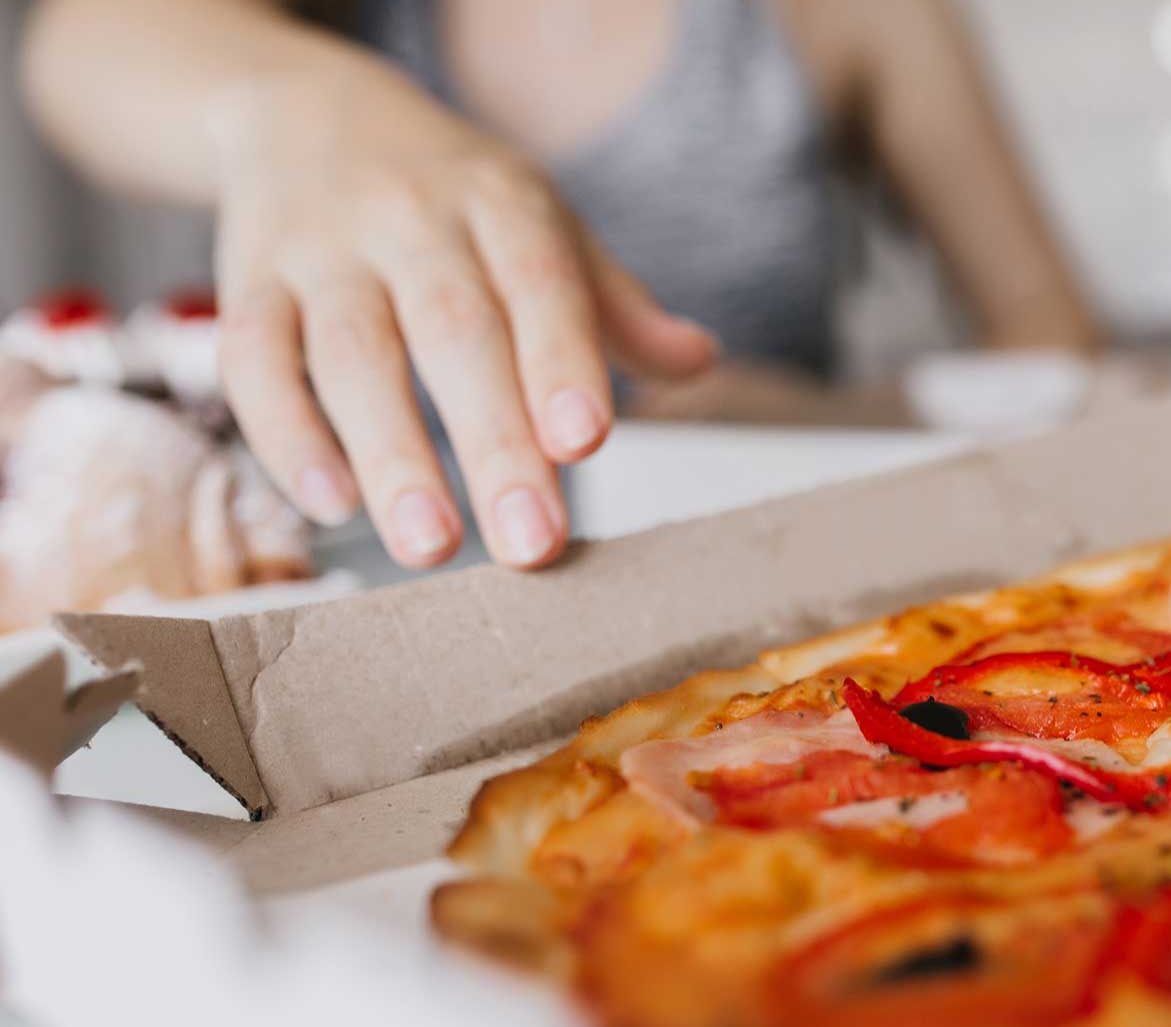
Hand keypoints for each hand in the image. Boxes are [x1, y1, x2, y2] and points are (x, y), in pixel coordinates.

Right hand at [212, 69, 714, 568]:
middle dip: (493, 442)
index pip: (540, 284)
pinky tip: (332, 505)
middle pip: (452, 332)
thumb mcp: (543, 226)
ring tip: (430, 547)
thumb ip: (615, 306)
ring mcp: (321, 250)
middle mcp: (410, 219)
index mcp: (503, 204)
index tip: (584, 442)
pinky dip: (287, 436)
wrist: (306, 109)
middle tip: (528, 544)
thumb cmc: (454, 198)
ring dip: (391, 457)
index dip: (561, 361)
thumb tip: (698, 361)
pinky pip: (255, 359)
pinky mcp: (246, 280)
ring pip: (350, 354)